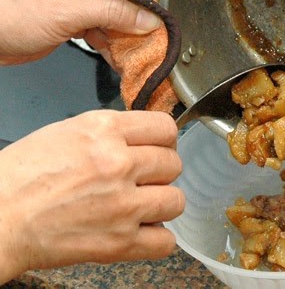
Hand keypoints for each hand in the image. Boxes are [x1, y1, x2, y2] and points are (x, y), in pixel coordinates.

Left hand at [0, 0, 160, 65]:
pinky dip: (114, 43)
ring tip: (144, 48)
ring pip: (120, 12)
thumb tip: (148, 18)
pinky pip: (108, 28)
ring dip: (129, 32)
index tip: (163, 1)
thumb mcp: (67, 13)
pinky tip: (123, 58)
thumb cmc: (13, 16)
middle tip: (156, 31)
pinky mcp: (82, 18)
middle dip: (140, 13)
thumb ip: (112, 14)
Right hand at [0, 110, 183, 282]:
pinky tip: (141, 231)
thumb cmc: (22, 174)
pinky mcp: (118, 243)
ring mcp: (122, 205)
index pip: (166, 127)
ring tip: (142, 205)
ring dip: (162, 203)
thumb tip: (145, 140)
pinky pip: (165, 241)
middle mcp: (118, 163)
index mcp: (105, 130)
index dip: (164, 140)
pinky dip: (157, 238)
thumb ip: (112, 133)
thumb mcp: (68, 131)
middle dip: (160, 171)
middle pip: (173, 164)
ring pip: (176, 200)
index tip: (158, 148)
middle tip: (143, 178)